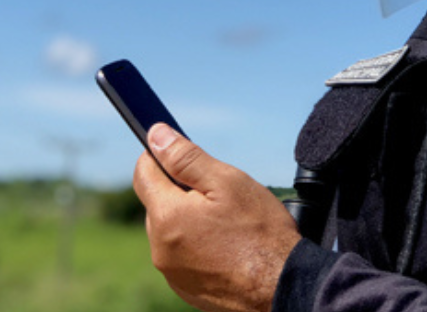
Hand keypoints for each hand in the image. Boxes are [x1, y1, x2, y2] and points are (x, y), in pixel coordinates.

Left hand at [132, 124, 301, 311]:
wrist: (283, 287)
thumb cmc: (260, 232)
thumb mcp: (227, 182)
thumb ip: (186, 158)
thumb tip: (155, 135)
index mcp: (167, 216)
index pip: (143, 172)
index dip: (161, 157)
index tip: (182, 156)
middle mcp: (160, 248)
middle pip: (157, 203)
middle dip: (179, 192)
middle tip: (218, 195)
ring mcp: (172, 273)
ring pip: (170, 230)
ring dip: (188, 220)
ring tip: (226, 224)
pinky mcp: (186, 289)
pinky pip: (182, 256)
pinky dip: (197, 246)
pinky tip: (225, 246)